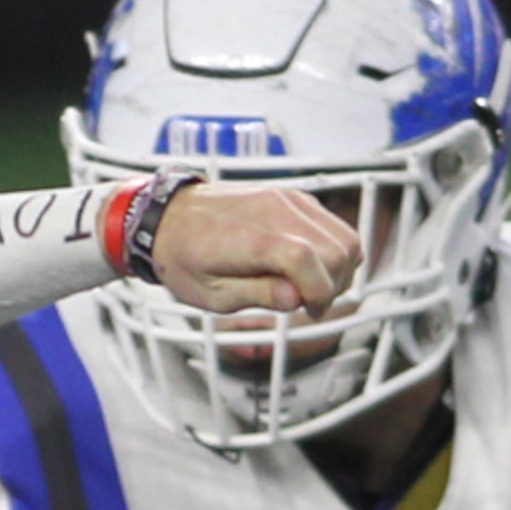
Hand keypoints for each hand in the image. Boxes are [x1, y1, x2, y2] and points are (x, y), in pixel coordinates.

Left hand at [147, 184, 360, 318]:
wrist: (166, 217)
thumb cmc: (182, 258)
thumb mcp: (211, 294)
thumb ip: (257, 295)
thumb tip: (297, 299)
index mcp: (253, 238)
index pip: (312, 262)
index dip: (320, 294)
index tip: (309, 312)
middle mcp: (277, 211)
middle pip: (339, 250)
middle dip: (333, 285)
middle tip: (307, 303)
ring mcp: (288, 200)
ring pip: (345, 236)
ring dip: (340, 268)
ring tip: (309, 287)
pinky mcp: (293, 197)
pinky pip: (332, 225)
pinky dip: (333, 250)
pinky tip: (307, 267)